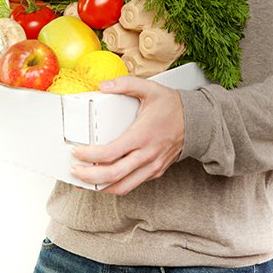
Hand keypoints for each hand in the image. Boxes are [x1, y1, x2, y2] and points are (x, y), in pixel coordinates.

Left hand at [70, 77, 184, 196]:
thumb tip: (103, 86)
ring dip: (101, 187)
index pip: (110, 153)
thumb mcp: (150, 88)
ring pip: (123, 187)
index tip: (77, 152)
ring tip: (85, 181)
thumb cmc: (173, 107)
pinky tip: (104, 179)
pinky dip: (115, 185)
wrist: (198, 122)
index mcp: (142, 135)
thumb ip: (125, 84)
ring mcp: (152, 166)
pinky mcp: (155, 171)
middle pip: (113, 175)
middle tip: (74, 171)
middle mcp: (147, 155)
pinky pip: (132, 184)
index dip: (89, 156)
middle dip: (89, 177)